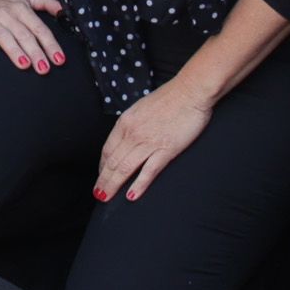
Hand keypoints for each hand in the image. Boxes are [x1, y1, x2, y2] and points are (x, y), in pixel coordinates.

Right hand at [0, 0, 64, 70]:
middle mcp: (6, 13)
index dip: (50, 43)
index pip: (39, 28)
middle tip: (44, 68)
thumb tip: (63, 11)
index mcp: (21, 8)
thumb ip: (46, 2)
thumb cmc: (0, 1)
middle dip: (35, 52)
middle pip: (23, 34)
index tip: (58, 58)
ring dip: (14, 50)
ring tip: (24, 64)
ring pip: (3, 36)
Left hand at [94, 77, 213, 201]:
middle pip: (112, 162)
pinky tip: (132, 196)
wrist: (190, 91)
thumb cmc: (169, 97)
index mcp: (125, 122)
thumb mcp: (141, 108)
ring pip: (125, 168)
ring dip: (114, 185)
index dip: (102, 166)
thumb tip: (127, 138)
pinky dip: (139, 185)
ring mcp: (149, 142)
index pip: (108, 149)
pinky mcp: (166, 149)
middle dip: (104, 180)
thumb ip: (132, 124)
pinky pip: (149, 171)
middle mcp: (133, 133)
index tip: (101, 176)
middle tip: (99, 194)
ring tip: (107, 198)